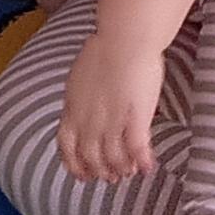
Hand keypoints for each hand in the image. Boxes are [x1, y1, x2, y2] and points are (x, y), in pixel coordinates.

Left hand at [55, 18, 162, 181]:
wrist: (125, 37)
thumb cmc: (106, 47)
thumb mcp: (81, 75)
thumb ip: (80, 95)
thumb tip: (81, 102)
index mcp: (73, 107)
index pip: (67, 146)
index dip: (73, 164)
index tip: (81, 175)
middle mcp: (89, 120)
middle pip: (90, 157)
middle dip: (99, 170)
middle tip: (110, 177)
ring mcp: (112, 121)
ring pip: (113, 158)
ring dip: (120, 168)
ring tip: (128, 171)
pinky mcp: (135, 118)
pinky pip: (137, 148)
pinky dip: (141, 161)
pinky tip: (147, 168)